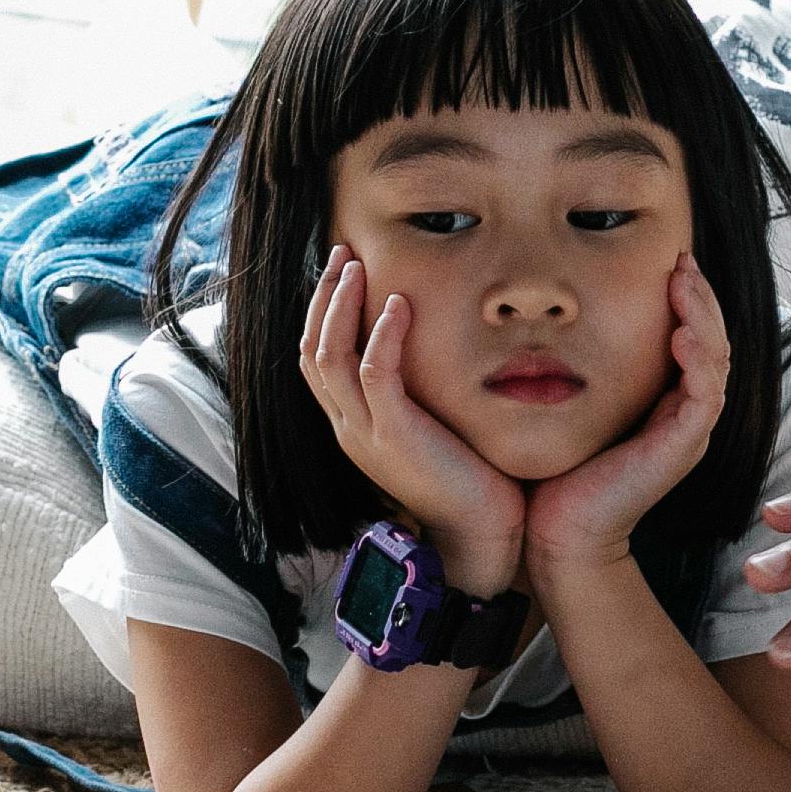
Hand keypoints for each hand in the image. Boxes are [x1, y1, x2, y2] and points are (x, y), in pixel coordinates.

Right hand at [298, 246, 525, 593]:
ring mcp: (366, 434)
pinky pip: (374, 376)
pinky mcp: (395, 438)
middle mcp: (348, 428)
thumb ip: (419, 393)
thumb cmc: (469, 482)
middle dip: (323, 296)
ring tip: (358, 266)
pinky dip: (381, 335)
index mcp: (353, 426)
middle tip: (341, 252)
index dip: (322, 311)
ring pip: (330, 357)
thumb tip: (433, 348)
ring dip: (341, 305)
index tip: (342, 270)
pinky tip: (397, 305)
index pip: (317, 359)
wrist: (480, 539)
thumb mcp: (432, 428)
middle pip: (311, 350)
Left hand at [521, 257, 726, 576]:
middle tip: (682, 258)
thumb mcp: (572, 402)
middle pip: (713, 340)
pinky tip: (680, 334)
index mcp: (665, 400)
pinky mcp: (682, 448)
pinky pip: (706, 396)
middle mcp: (685, 412)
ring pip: (717, 360)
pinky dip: (699, 361)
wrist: (559, 531)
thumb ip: (579, 364)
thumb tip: (553, 312)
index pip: (692, 336)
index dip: (686, 297)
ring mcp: (689, 431)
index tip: (668, 259)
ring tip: (684, 282)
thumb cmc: (558, 469)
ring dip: (704, 317)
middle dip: (701, 296)